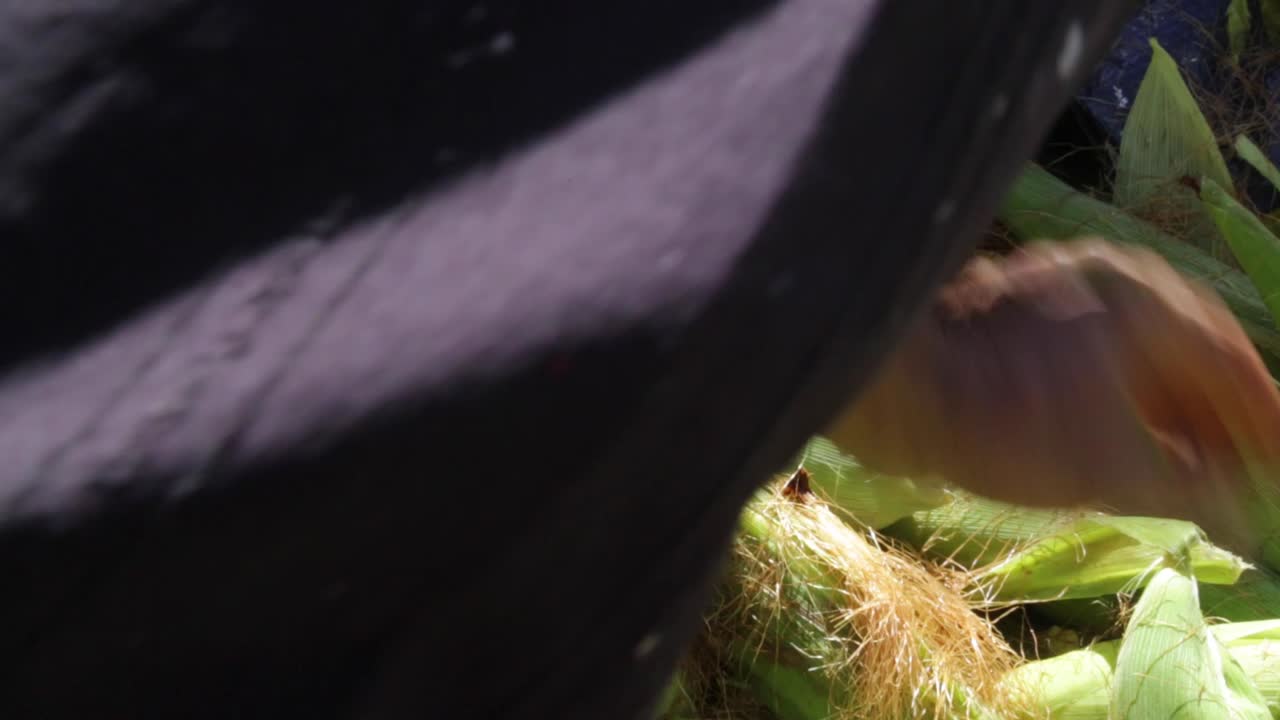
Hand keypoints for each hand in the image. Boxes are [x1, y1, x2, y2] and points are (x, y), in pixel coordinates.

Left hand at [825, 238, 1279, 548]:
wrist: (889, 384)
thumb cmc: (1004, 422)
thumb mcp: (1112, 469)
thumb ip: (1194, 487)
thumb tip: (1243, 505)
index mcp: (1151, 301)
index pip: (1234, 365)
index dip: (1261, 424)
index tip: (1275, 466)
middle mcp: (1113, 281)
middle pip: (1189, 356)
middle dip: (1216, 420)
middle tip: (1238, 475)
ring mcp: (1061, 288)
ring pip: (1138, 354)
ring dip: (1168, 412)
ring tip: (1188, 472)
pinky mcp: (1018, 311)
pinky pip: (1094, 353)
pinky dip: (1120, 398)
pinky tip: (1125, 442)